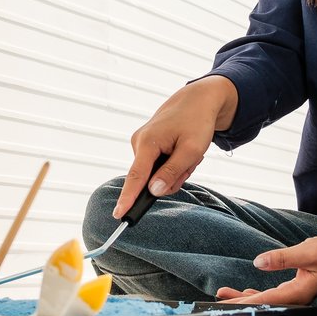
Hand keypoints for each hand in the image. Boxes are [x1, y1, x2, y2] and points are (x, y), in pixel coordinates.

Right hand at [113, 77, 237, 219]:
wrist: (197, 99)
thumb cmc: (197, 122)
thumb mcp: (191, 150)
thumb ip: (172, 172)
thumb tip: (153, 191)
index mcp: (148, 142)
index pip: (136, 177)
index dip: (128, 198)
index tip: (119, 215)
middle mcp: (139, 143)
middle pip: (152, 179)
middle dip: (174, 176)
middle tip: (192, 160)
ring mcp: (141, 143)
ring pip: (157, 173)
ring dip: (176, 169)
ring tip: (187, 151)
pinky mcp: (146, 145)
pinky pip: (159, 165)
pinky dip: (174, 162)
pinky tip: (181, 149)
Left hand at [214, 224, 316, 305]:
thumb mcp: (308, 251)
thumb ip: (282, 258)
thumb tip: (258, 262)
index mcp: (299, 292)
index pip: (265, 300)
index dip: (243, 302)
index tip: (226, 303)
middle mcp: (298, 297)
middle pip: (263, 303)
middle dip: (240, 301)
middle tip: (218, 300)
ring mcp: (299, 293)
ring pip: (268, 299)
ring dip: (247, 296)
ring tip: (226, 294)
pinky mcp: (300, 287)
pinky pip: (276, 294)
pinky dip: (260, 293)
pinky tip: (250, 291)